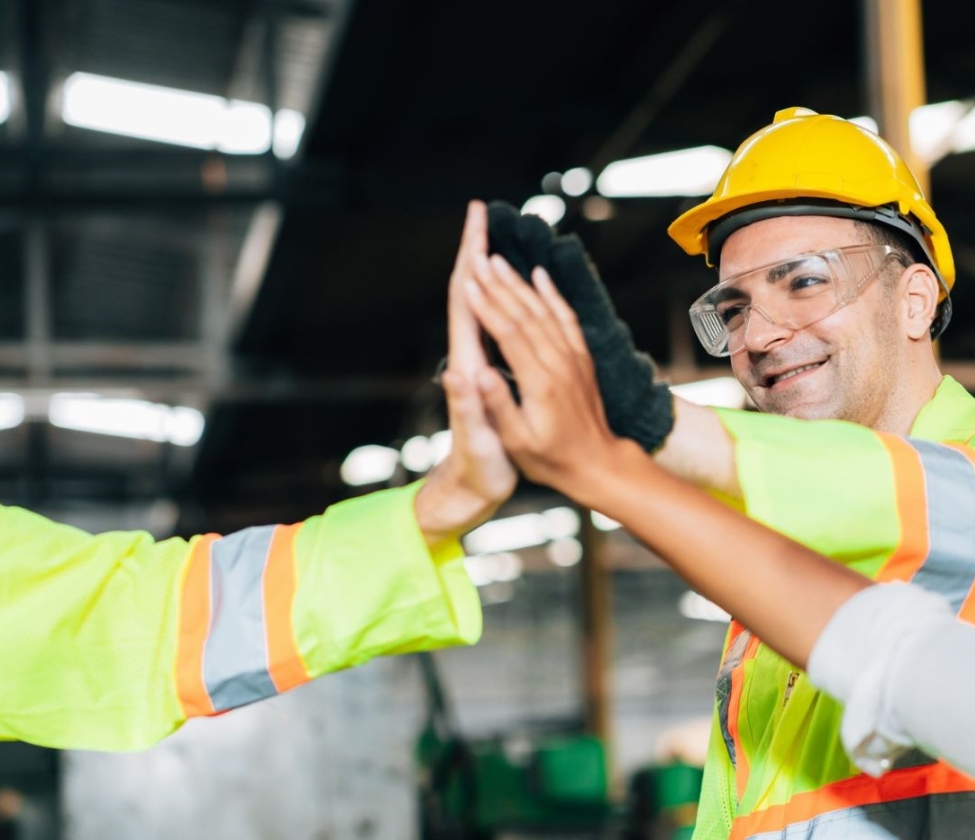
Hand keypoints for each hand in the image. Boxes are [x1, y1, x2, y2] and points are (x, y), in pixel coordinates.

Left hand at [415, 202, 516, 546]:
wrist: (469, 492)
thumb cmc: (478, 472)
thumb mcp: (479, 443)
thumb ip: (470, 408)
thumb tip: (462, 373)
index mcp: (468, 366)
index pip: (464, 301)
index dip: (469, 260)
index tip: (477, 224)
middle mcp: (467, 359)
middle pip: (467, 293)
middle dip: (473, 251)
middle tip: (482, 213)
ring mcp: (476, 365)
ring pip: (481, 304)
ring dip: (485, 269)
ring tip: (495, 237)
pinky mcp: (487, 375)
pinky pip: (495, 325)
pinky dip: (502, 299)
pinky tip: (512, 289)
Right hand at [485, 202, 675, 451]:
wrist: (598, 464)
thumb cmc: (551, 459)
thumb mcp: (518, 442)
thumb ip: (499, 405)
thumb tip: (476, 374)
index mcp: (540, 384)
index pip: (509, 335)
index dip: (487, 307)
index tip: (467, 283)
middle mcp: (559, 364)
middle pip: (525, 314)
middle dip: (498, 284)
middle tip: (476, 258)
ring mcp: (574, 359)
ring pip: (544, 311)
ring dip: (519, 283)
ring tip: (497, 259)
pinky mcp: (582, 359)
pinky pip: (567, 318)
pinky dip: (552, 294)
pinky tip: (539, 276)